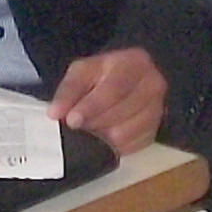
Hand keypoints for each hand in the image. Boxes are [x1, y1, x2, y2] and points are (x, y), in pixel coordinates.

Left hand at [48, 46, 168, 154]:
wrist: (132, 78)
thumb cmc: (106, 74)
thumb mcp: (83, 71)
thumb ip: (68, 90)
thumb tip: (55, 113)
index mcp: (134, 64)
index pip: (114, 89)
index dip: (92, 107)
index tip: (72, 120)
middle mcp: (152, 86)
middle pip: (121, 114)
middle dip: (94, 123)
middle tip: (77, 124)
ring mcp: (157, 110)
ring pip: (125, 134)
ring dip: (102, 136)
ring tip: (91, 128)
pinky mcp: (154, 130)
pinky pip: (131, 146)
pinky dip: (113, 145)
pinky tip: (104, 136)